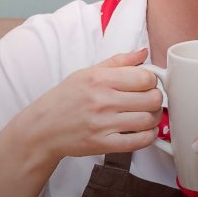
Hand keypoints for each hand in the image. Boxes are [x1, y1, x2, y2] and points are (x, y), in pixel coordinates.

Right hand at [17, 48, 162, 165]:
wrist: (41, 129)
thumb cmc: (65, 99)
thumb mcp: (87, 72)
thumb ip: (119, 62)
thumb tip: (143, 52)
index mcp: (100, 79)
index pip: (145, 77)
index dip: (152, 81)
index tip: (147, 84)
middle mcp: (103, 101)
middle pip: (151, 99)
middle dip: (155, 99)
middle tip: (149, 100)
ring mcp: (103, 124)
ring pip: (148, 120)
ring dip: (154, 118)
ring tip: (148, 115)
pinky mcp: (103, 144)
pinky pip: (138, 141)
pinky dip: (148, 136)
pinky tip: (144, 131)